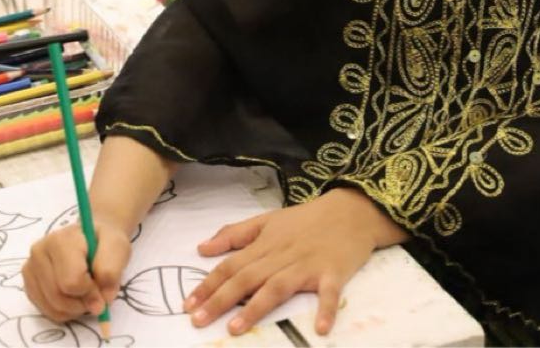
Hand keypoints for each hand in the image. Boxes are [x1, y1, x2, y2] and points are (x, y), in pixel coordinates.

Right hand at [22, 219, 131, 322]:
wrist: (89, 237)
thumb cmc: (103, 241)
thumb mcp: (118, 247)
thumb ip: (111, 271)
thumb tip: (101, 300)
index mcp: (60, 240)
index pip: (72, 282)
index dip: (91, 292)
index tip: (103, 289)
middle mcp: (39, 252)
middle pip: (59, 297)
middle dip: (83, 302)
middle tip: (96, 293)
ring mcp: (30, 268)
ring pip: (52, 307)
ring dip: (74, 309)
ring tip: (85, 293)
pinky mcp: (29, 283)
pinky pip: (46, 310)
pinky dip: (64, 311)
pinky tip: (73, 297)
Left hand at [185, 187, 406, 335]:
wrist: (351, 210)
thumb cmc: (307, 219)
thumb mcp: (268, 220)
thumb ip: (235, 234)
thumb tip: (202, 248)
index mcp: (265, 244)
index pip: (231, 265)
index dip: (208, 284)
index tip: (187, 304)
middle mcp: (282, 255)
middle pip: (247, 278)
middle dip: (221, 300)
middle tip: (198, 321)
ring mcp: (307, 265)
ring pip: (277, 286)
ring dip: (257, 307)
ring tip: (236, 328)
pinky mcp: (333, 273)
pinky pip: (328, 293)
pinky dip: (325, 309)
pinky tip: (320, 328)